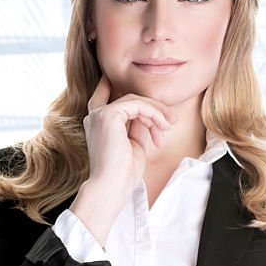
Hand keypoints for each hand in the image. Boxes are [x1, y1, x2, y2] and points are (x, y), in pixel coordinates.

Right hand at [83, 73, 177, 199]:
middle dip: (153, 109)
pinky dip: (153, 114)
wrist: (111, 188)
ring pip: (135, 100)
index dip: (109, 85)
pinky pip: (137, 105)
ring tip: (168, 128)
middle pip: (129, 99)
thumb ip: (138, 127)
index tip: (119, 77)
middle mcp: (95, 118)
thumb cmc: (122, 174)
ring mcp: (100, 115)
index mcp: (97, 125)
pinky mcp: (108, 115)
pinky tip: (161, 127)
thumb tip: (150, 115)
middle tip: (170, 122)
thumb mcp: (134, 145)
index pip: (102, 97)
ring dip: (156, 113)